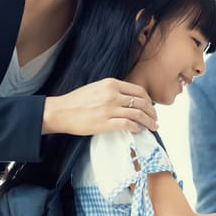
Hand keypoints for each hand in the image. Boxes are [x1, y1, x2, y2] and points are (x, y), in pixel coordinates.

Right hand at [42, 78, 158, 134]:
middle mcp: (112, 94)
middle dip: (152, 112)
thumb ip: (112, 91)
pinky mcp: (105, 122)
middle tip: (155, 119)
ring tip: (153, 127)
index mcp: (111, 84)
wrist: (60, 111)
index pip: (138, 91)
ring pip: (138, 114)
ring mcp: (109, 109)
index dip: (148, 100)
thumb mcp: (96, 88)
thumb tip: (128, 99)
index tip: (151, 107)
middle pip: (142, 102)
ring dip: (149, 122)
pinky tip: (138, 131)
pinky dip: (137, 128)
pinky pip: (128, 124)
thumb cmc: (76, 101)